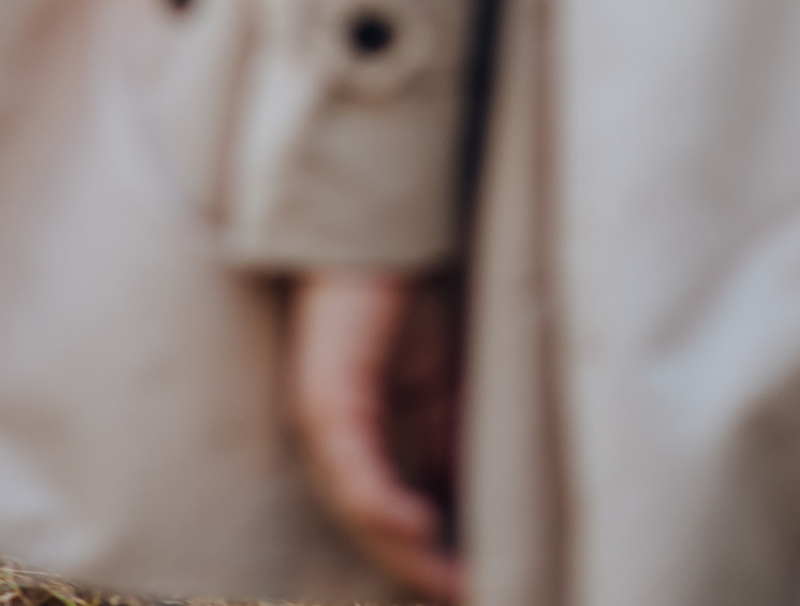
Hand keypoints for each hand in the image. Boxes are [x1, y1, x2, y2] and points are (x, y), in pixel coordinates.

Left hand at [285, 269, 466, 603]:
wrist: (383, 230)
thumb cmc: (406, 299)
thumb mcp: (438, 383)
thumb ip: (446, 438)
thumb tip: (467, 503)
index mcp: (356, 433)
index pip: (385, 514)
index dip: (427, 556)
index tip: (476, 581)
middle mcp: (330, 434)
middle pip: (369, 525)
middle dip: (420, 569)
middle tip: (471, 594)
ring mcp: (323, 417)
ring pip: (358, 509)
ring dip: (406, 554)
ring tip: (454, 582)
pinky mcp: (327, 396)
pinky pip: (350, 469)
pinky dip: (383, 504)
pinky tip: (421, 526)